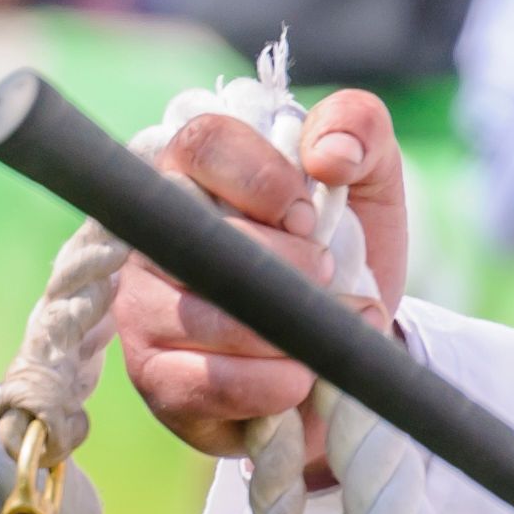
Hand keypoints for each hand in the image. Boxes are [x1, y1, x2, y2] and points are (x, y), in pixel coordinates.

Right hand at [113, 90, 407, 463]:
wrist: (342, 348)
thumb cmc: (344, 253)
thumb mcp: (371, 181)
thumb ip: (359, 129)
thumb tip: (328, 154)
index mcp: (197, 174)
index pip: (201, 145)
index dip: (260, 178)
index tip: (308, 216)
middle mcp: (153, 238)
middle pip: (202, 239)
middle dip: (287, 266)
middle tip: (327, 277)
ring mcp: (142, 309)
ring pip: (202, 317)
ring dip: (285, 331)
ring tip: (324, 335)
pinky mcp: (154, 379)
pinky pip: (204, 381)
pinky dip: (269, 385)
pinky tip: (299, 379)